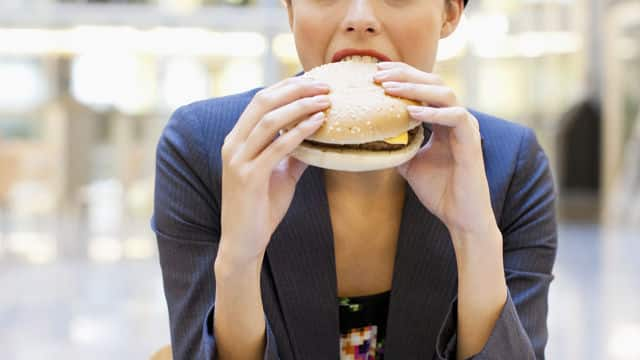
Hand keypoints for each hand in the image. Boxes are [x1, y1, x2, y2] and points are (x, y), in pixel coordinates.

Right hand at [219, 76, 330, 265]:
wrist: (243, 243)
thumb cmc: (261, 208)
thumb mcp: (281, 174)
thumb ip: (294, 153)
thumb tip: (317, 134)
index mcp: (237, 139)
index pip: (261, 100)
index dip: (288, 86)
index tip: (315, 82)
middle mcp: (233, 144)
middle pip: (263, 101)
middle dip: (295, 89)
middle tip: (324, 85)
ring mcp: (238, 160)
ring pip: (269, 120)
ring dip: (300, 106)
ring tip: (326, 101)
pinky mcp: (248, 177)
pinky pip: (277, 147)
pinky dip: (299, 131)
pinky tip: (318, 123)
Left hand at [373, 62, 496, 238]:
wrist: (460, 216)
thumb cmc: (439, 191)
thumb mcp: (409, 164)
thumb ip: (398, 146)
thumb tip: (372, 137)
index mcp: (443, 120)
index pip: (423, 87)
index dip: (402, 76)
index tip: (376, 73)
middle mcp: (456, 118)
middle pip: (433, 82)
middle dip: (405, 75)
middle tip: (378, 74)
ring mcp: (466, 127)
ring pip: (445, 93)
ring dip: (416, 88)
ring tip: (389, 88)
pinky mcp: (471, 141)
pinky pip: (455, 116)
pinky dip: (433, 112)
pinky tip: (410, 111)